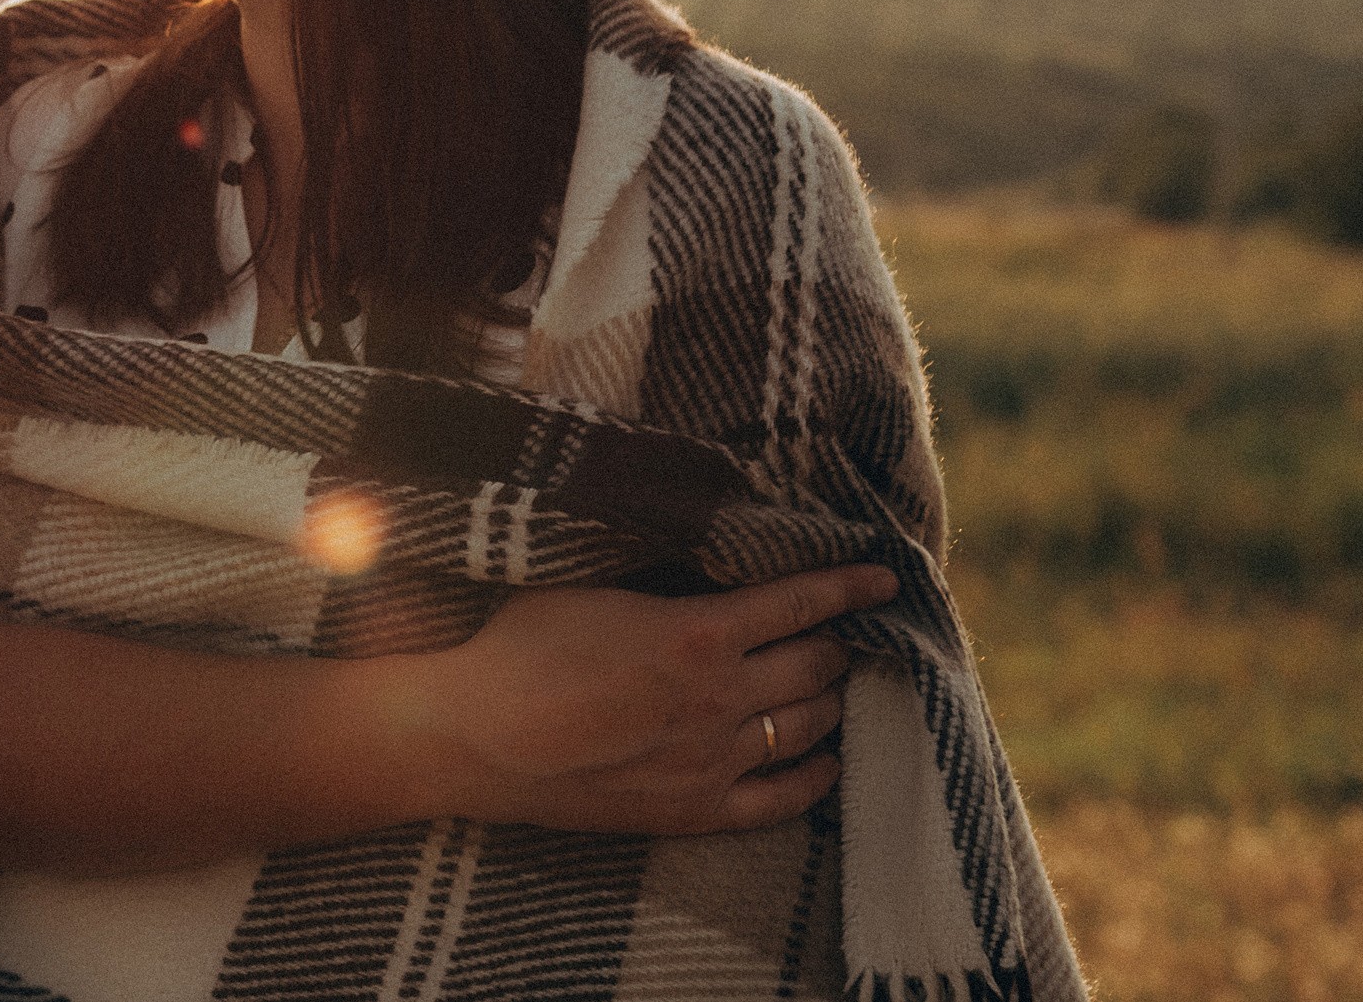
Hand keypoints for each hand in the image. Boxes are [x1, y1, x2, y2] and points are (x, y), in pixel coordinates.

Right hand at [426, 563, 898, 834]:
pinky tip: (827, 762)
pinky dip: (815, 777)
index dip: (848, 586)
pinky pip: (781, 800)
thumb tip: (692, 551)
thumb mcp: (586, 582)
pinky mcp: (694, 810)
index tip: (886, 578)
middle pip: (815, 666)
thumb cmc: (517, 647)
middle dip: (842, 643)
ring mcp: (713, 760)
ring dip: (832, 700)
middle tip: (851, 631)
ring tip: (838, 684)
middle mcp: (720, 697)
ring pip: (807, 727)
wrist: (475, 737)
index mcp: (697, 631)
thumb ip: (652, 572)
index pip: (800, 602)